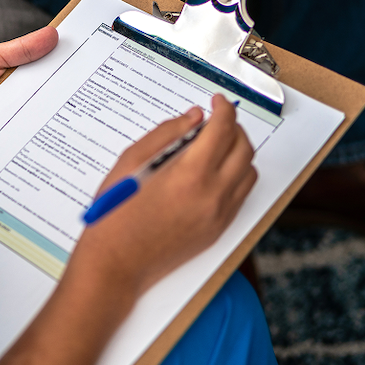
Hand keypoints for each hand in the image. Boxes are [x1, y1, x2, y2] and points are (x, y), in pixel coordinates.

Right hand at [67, 95, 256, 298]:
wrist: (117, 263)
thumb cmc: (116, 213)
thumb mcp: (131, 162)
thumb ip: (166, 134)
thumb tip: (194, 118)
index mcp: (190, 174)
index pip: (222, 130)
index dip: (223, 109)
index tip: (216, 101)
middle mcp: (213, 195)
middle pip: (243, 148)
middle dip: (234, 127)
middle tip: (216, 119)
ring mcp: (220, 215)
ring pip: (249, 172)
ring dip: (238, 152)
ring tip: (215, 144)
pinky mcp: (219, 230)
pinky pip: (241, 195)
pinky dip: (236, 175)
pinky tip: (212, 170)